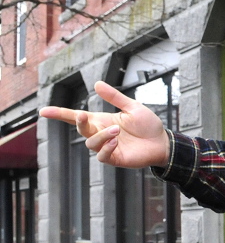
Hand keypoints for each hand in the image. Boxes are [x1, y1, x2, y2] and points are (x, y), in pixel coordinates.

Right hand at [39, 81, 170, 168]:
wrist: (162, 142)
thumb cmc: (148, 125)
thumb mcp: (132, 107)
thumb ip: (115, 97)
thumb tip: (96, 84)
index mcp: (101, 120)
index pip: (75, 117)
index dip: (59, 114)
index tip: (43, 111)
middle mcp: (100, 133)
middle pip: (79, 129)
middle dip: (78, 122)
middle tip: (83, 115)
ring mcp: (106, 147)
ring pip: (90, 143)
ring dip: (101, 135)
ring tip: (117, 130)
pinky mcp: (114, 158)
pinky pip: (101, 156)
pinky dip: (106, 148)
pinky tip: (115, 142)